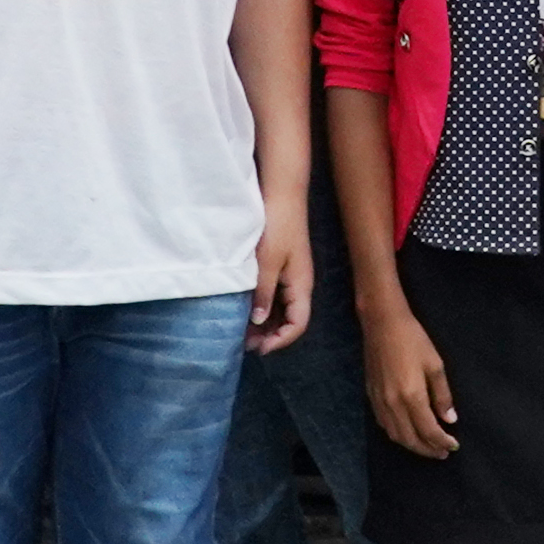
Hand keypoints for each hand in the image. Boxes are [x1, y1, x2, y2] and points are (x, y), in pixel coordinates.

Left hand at [247, 192, 312, 355]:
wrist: (282, 194)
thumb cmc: (277, 226)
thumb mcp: (267, 263)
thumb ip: (263, 293)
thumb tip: (259, 322)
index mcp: (302, 285)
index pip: (298, 324)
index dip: (281, 340)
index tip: (258, 348)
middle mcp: (300, 284)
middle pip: (291, 320)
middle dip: (271, 335)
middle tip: (244, 344)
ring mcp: (291, 275)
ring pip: (282, 309)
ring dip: (266, 322)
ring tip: (242, 331)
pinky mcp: (282, 267)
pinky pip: (276, 296)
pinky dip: (264, 307)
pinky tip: (246, 309)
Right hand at [362, 299, 458, 457]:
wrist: (382, 324)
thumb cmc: (413, 340)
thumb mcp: (435, 365)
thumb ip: (442, 395)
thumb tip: (449, 420)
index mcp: (412, 397)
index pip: (429, 431)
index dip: (442, 442)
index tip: (453, 446)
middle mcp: (393, 405)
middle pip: (411, 439)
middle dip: (428, 450)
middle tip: (442, 452)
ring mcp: (379, 402)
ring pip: (395, 435)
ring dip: (412, 445)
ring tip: (427, 447)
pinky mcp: (371, 396)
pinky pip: (384, 425)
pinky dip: (397, 434)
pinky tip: (406, 432)